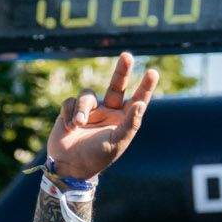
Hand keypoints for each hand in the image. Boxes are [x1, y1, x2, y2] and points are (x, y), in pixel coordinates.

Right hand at [44, 53, 157, 180]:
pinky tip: (68, 128)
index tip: (153, 72)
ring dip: (83, 109)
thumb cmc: (97, 157)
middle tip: (127, 56)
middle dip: (121, 70)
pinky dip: (68, 113)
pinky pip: (71, 101)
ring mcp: (91, 110)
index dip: (145, 87)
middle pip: (117, 85)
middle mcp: (109, 112)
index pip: (137, 100)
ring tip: (78, 125)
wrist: (69, 166)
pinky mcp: (72, 110)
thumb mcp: (116, 142)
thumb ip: (129, 124)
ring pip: (87, 95)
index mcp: (123, 120)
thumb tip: (140, 104)